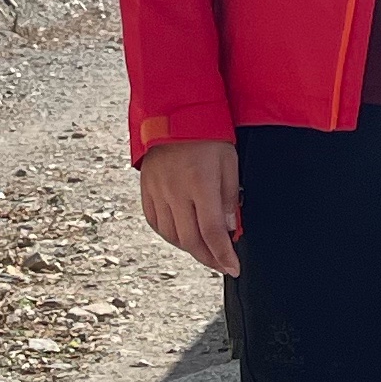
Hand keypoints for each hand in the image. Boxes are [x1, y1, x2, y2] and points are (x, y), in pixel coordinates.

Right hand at [139, 136, 241, 272]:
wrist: (174, 113)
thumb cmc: (206, 135)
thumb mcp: (229, 162)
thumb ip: (229, 197)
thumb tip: (229, 229)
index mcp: (200, 184)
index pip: (213, 232)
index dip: (224, 255)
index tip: (233, 268)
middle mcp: (176, 192)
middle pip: (191, 240)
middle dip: (209, 259)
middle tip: (221, 265)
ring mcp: (158, 192)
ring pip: (172, 236)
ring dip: (190, 249)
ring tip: (205, 251)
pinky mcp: (147, 190)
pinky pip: (155, 223)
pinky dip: (170, 236)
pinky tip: (182, 236)